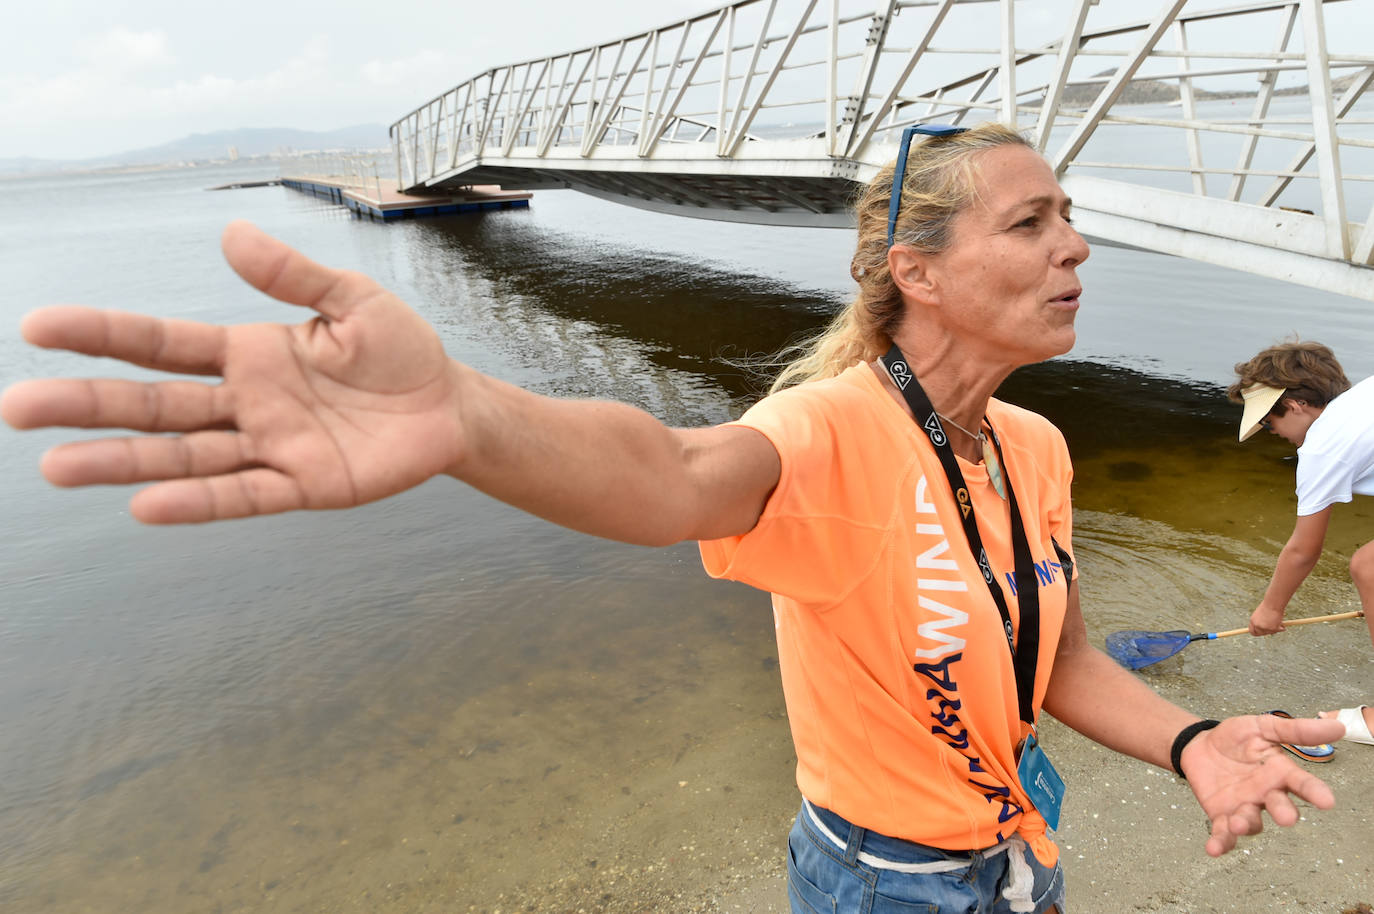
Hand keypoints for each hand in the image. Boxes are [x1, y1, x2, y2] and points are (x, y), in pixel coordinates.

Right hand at [1, 221, 463, 522]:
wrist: (451, 406)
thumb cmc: (401, 351)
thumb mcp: (353, 300)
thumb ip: (294, 275)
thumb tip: (230, 235)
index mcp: (250, 352)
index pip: (162, 343)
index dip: (103, 335)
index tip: (39, 327)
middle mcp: (247, 402)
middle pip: (153, 404)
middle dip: (87, 405)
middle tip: (16, 408)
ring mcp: (270, 447)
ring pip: (183, 456)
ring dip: (122, 461)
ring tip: (55, 466)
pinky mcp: (304, 486)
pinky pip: (243, 495)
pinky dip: (197, 501)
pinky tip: (145, 506)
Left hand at [1179, 714, 1342, 856]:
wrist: (1200, 745)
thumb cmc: (1237, 738)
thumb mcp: (1263, 727)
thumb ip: (1296, 730)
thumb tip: (1337, 726)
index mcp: (1280, 774)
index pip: (1302, 784)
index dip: (1315, 792)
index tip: (1327, 801)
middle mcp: (1267, 795)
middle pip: (1280, 808)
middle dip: (1284, 814)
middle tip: (1287, 818)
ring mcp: (1245, 807)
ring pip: (1252, 822)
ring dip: (1246, 825)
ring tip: (1237, 822)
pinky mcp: (1222, 816)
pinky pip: (1223, 834)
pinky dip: (1220, 843)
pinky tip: (1213, 848)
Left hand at [1248, 604, 1285, 635]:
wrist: (1273, 603)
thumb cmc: (1268, 606)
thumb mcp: (1261, 614)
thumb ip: (1260, 621)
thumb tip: (1263, 629)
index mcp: (1252, 621)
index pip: (1252, 631)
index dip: (1257, 633)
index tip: (1261, 632)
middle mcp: (1257, 626)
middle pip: (1261, 633)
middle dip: (1266, 632)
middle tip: (1272, 629)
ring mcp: (1264, 628)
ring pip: (1270, 632)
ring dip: (1275, 629)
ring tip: (1278, 621)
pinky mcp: (1272, 628)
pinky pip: (1278, 630)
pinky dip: (1281, 628)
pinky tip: (1282, 623)